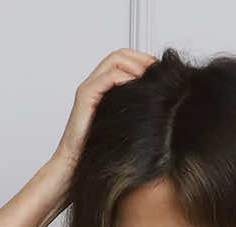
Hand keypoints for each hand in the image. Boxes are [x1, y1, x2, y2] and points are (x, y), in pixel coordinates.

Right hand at [51, 48, 157, 175]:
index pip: (123, 60)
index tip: (160, 70)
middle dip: (142, 58)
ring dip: (135, 65)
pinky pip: (108, 76)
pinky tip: (138, 88)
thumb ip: (133, 107)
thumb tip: (160, 102)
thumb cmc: (96, 149)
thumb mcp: (122, 124)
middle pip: (120, 55)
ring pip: (114, 60)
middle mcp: (94, 83)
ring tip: (150, 78)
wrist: (75, 163)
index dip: (142, 60)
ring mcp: (89, 87)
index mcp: (102, 87)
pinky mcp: (86, 95)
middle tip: (158, 70)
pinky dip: (125, 77)